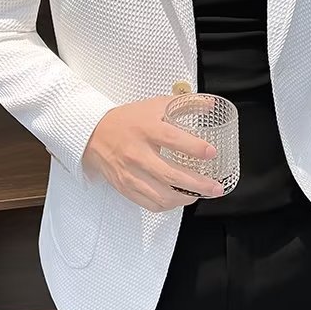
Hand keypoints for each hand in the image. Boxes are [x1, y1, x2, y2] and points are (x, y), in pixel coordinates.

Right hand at [82, 95, 224, 211]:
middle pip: (171, 174)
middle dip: (198, 184)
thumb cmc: (127, 120)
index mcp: (146, 129)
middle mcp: (138, 153)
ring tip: (199, 195)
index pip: (173, 139)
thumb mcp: (155, 105)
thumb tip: (210, 105)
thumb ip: (184, 104)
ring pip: (161, 195)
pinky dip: (168, 205)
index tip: (211, 152)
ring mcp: (130, 173)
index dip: (195, 148)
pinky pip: (150, 203)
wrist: (94, 134)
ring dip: (185, 198)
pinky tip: (178, 199)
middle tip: (215, 187)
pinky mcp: (126, 187)